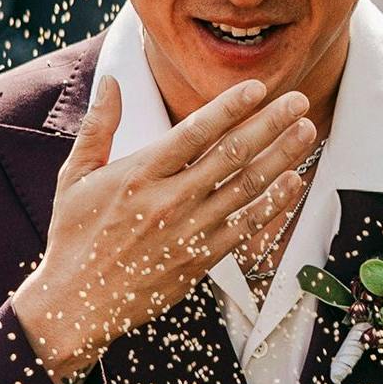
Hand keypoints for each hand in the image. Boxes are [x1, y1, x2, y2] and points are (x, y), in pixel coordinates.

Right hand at [8, 76, 319, 383]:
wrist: (78, 303)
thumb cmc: (75, 235)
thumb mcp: (76, 175)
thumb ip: (98, 126)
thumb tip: (111, 80)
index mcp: (138, 174)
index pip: (193, 132)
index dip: (229, 107)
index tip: (257, 88)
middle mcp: (168, 200)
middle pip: (230, 155)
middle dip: (269, 124)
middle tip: (298, 100)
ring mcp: (189, 231)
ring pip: (246, 188)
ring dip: (282, 157)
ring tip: (307, 132)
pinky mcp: (202, 258)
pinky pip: (247, 227)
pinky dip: (274, 204)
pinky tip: (294, 182)